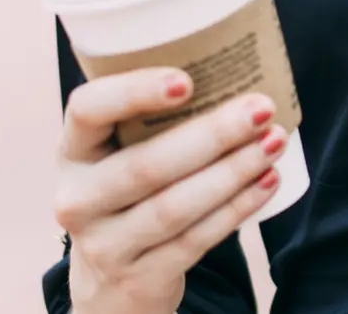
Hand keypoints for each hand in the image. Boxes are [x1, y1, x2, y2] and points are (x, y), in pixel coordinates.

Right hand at [56, 69, 287, 313]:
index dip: (133, 93)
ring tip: (274, 142)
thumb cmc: (131, 193)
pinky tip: (268, 181)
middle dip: (212, 135)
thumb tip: (242, 67)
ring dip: (233, 171)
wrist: (112, 281)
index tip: (187, 81)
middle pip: (145, 166)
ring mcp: (104, 246)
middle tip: (262, 108)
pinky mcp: (138, 279)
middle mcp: (77, 199)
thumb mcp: (123, 153)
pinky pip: (194, 240)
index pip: (86, 110)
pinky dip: (237, 208)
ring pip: (175, 207)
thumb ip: (158, 118)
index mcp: (73, 151)